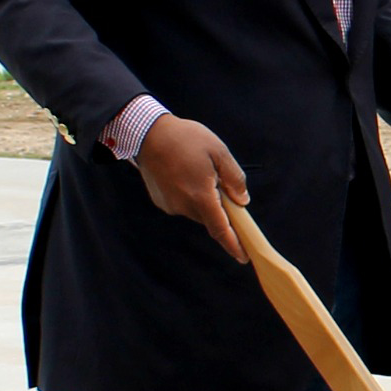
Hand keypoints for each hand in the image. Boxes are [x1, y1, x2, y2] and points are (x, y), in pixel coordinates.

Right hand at [135, 114, 249, 263]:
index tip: (244, 257)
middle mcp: (183, 206)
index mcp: (200, 196)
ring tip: (201, 173)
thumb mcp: (219, 153)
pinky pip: (183, 204)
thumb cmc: (186, 139)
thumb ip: (234, 179)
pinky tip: (188, 175)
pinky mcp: (160, 201)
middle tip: (222, 186)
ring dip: (205, 201)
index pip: (220, 229)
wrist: (147, 133)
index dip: (233, 245)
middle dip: (221, 210)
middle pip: (211, 218)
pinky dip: (191, 196)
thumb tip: (242, 201)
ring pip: (197, 211)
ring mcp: (170, 205)